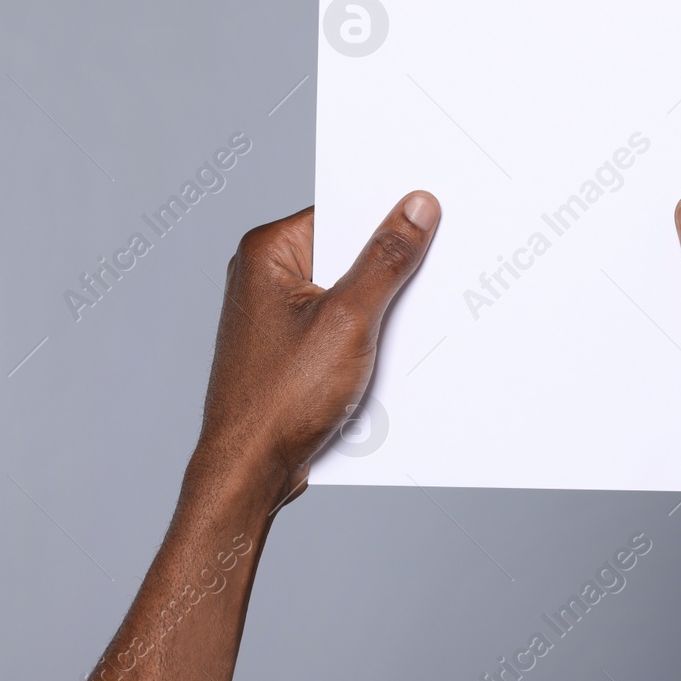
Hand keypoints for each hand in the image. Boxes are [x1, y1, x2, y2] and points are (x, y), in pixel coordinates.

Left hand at [185, 191, 440, 511]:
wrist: (249, 470)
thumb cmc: (278, 400)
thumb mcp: (349, 320)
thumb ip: (385, 261)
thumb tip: (415, 210)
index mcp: (268, 252)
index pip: (342, 212)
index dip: (388, 220)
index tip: (430, 225)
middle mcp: (264, 276)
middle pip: (346, 254)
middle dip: (385, 273)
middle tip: (421, 285)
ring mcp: (275, 314)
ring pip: (346, 294)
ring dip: (376, 313)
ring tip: (387, 338)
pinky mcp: (289, 347)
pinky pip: (338, 325)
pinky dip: (363, 338)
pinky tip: (376, 362)